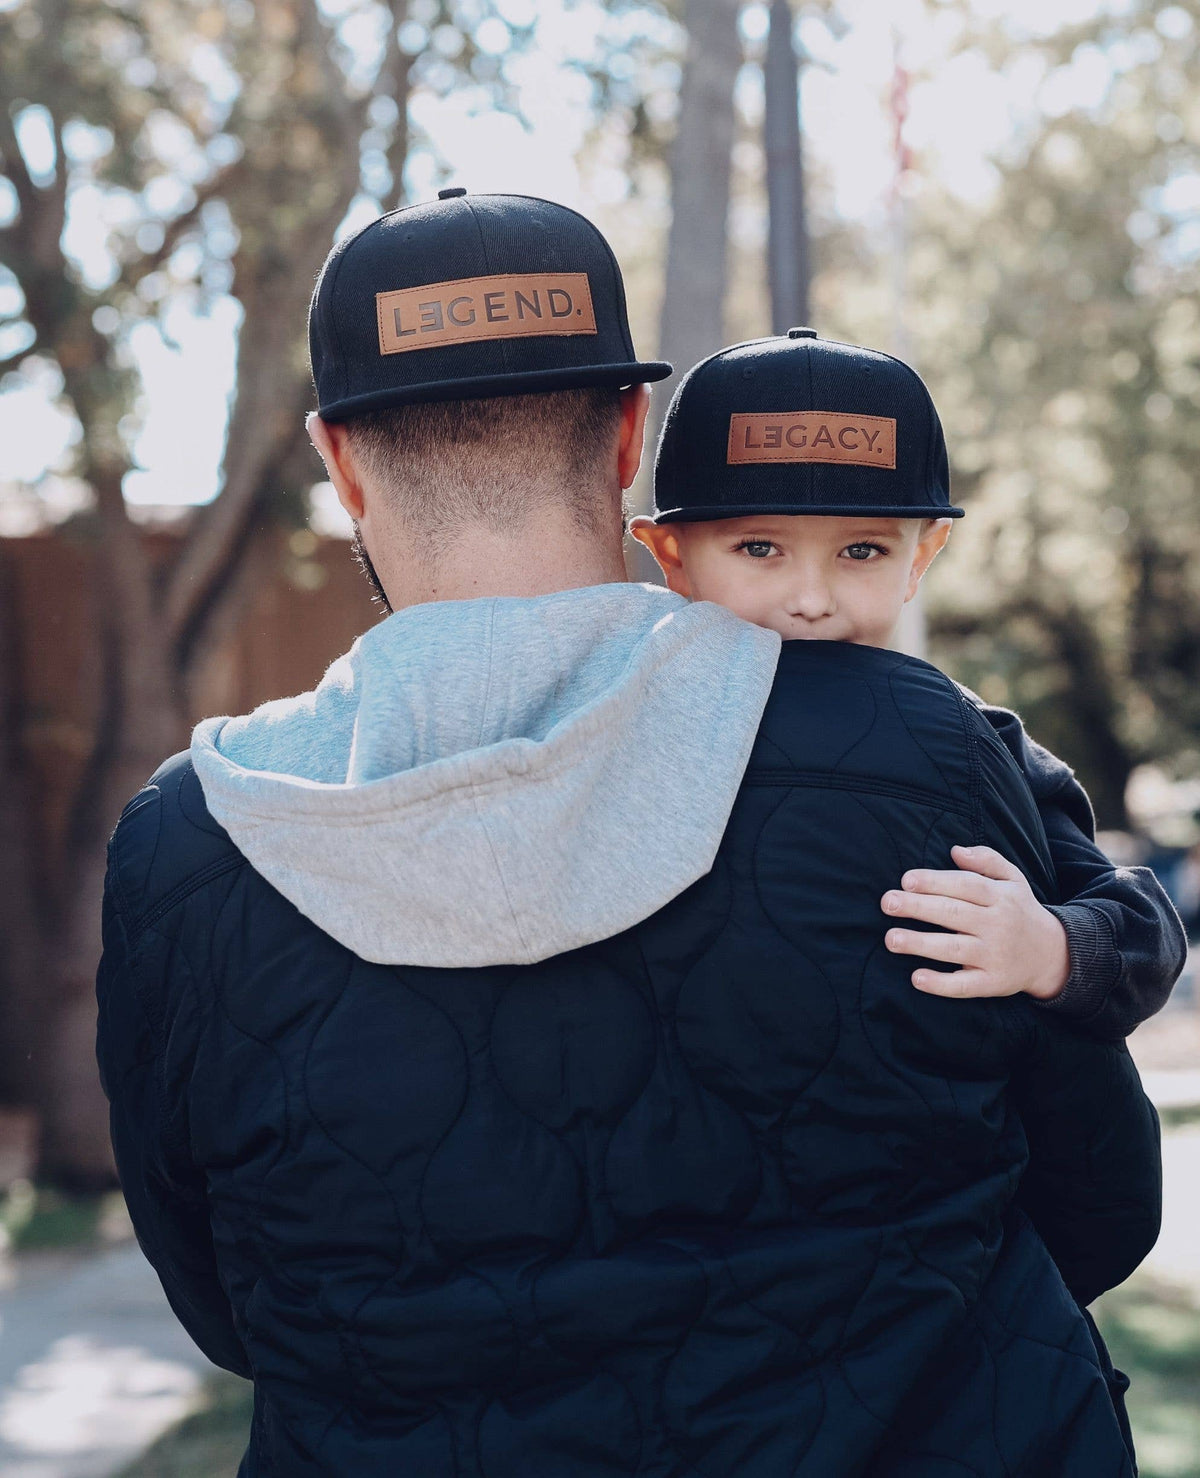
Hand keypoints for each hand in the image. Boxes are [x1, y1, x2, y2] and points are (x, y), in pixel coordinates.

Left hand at [880, 845, 1069, 999]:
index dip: (935, 882)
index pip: (965, 886)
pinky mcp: (993, 982)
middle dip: (919, 908)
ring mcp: (995, 956)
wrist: (1051, 954)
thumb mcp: (1013, 879)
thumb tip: (955, 850)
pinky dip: (941, 984)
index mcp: (1000, 897)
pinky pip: (965, 985)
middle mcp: (998, 925)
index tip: (906, 880)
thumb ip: (987, 860)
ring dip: (921, 944)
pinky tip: (917, 977)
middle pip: (954, 914)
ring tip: (891, 938)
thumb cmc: (1018, 910)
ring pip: (954, 949)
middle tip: (888, 903)